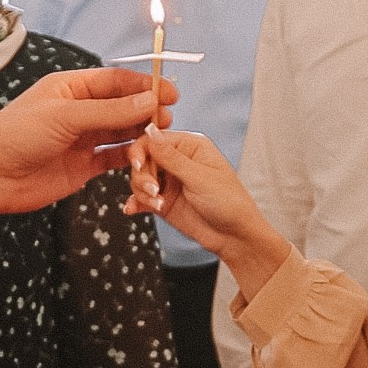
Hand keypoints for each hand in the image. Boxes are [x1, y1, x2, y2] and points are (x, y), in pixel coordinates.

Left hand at [0, 67, 174, 214]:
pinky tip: (144, 159)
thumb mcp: (64, 117)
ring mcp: (82, 139)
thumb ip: (109, 111)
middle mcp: (79, 111)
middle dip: (146, 110)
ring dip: (141, 135)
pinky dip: (130, 159)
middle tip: (167, 118)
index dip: (143, 85)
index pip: (115, 81)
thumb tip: (148, 100)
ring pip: (121, 133)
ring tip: (161, 138)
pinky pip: (113, 159)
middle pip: (122, 106)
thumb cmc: (16, 135)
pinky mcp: (83, 166)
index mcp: (70, 87)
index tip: (169, 91)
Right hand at [126, 127, 291, 297]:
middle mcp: (177, 161)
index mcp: (189, 147)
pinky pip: (141, 198)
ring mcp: (169, 182)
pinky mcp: (164, 200)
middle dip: (143, 176)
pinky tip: (134, 209)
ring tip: (158, 204)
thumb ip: (170, 156)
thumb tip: (151, 130)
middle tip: (154, 190)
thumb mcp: (198, 177)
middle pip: (142, 160)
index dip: (141, 151)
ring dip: (143, 192)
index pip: (154, 139)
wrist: (234, 236)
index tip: (138, 165)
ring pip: (139, 179)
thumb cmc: (229, 202)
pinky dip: (136, 203)